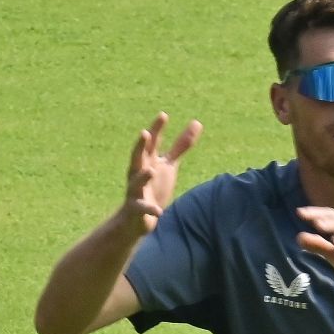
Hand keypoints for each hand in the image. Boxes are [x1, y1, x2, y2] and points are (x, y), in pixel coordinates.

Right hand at [123, 112, 201, 234]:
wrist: (137, 218)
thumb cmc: (153, 186)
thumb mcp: (168, 164)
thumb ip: (180, 146)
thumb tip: (197, 123)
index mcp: (147, 160)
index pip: (152, 142)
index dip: (156, 129)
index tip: (163, 115)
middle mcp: (138, 172)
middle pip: (138, 156)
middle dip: (141, 145)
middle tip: (145, 133)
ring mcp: (136, 190)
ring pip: (136, 181)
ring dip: (142, 176)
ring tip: (150, 170)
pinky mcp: (137, 209)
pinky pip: (142, 208)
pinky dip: (150, 209)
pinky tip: (159, 211)